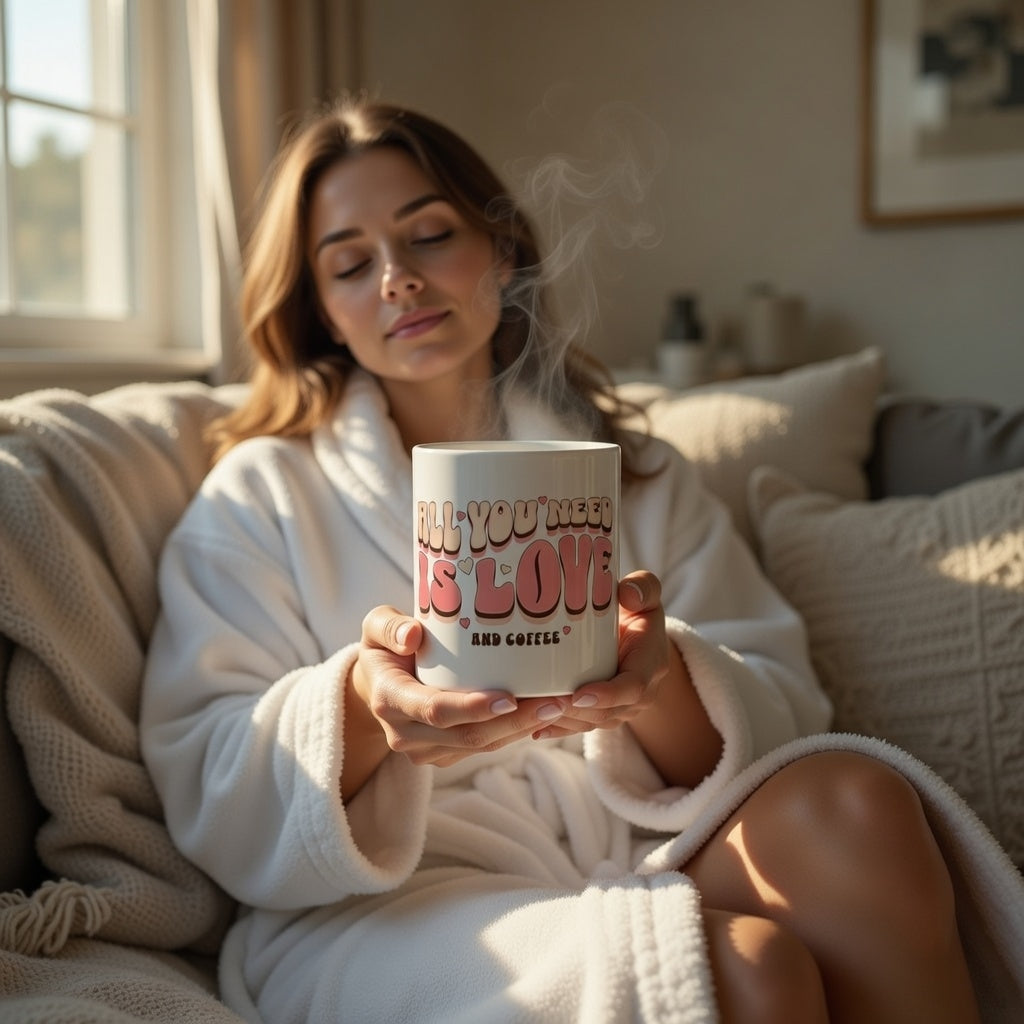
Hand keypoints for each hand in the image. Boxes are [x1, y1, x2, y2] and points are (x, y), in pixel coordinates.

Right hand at [346, 606, 580, 771]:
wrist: (377, 684)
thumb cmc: (385, 647)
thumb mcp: (376, 626)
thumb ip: (388, 625)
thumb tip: (413, 634)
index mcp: (389, 700)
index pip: (434, 710)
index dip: (473, 707)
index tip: (511, 697)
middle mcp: (404, 734)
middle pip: (467, 736)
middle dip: (515, 722)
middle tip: (557, 700)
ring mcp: (425, 750)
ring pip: (481, 746)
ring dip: (522, 730)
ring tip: (559, 705)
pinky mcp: (443, 756)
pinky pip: (484, 749)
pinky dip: (514, 733)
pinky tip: (542, 714)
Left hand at [530, 570, 672, 741]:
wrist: (642, 642)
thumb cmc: (639, 613)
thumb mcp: (647, 596)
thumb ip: (644, 587)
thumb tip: (628, 593)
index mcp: (651, 665)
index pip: (632, 687)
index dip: (607, 694)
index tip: (579, 695)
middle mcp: (639, 695)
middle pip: (606, 712)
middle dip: (575, 712)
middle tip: (543, 703)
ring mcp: (621, 709)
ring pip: (591, 723)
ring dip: (562, 722)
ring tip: (530, 713)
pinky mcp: (603, 715)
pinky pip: (580, 727)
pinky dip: (557, 728)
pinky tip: (533, 728)